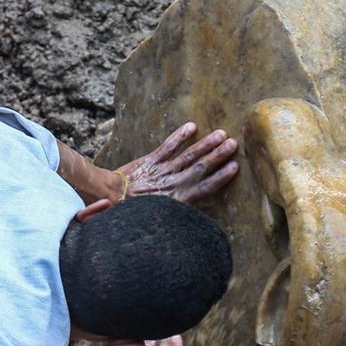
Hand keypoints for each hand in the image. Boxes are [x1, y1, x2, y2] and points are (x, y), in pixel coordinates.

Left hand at [120, 123, 239, 204]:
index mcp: (178, 200)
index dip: (221, 177)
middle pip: (200, 168)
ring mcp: (162, 170)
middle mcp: (173, 184)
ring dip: (205, 144)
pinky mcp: (150, 160)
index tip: (235, 167)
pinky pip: (167, 146)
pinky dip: (179, 136)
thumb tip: (196, 215)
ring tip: (221, 134)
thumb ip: (178, 212)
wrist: (111, 198)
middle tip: (234, 144)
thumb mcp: (159, 219)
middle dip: (218, 155)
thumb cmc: (135, 212)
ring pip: (188, 156)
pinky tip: (191, 126)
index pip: (205, 188)